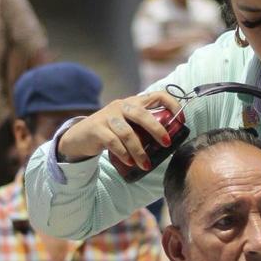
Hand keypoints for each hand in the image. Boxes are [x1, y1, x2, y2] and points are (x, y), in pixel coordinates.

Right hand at [55, 90, 182, 167]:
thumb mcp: (128, 125)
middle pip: (141, 114)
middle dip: (156, 129)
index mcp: (133, 103)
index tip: (181, 120)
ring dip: (139, 151)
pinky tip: (130, 162)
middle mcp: (121, 106)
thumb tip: (169, 143)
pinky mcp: (97, 129)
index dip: (171, 104)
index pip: (156, 95)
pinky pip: (113, 142)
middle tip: (166, 144)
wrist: (80, 137)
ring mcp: (108, 116)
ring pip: (128, 133)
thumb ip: (144, 128)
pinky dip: (123, 153)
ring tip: (145, 165)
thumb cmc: (111, 133)